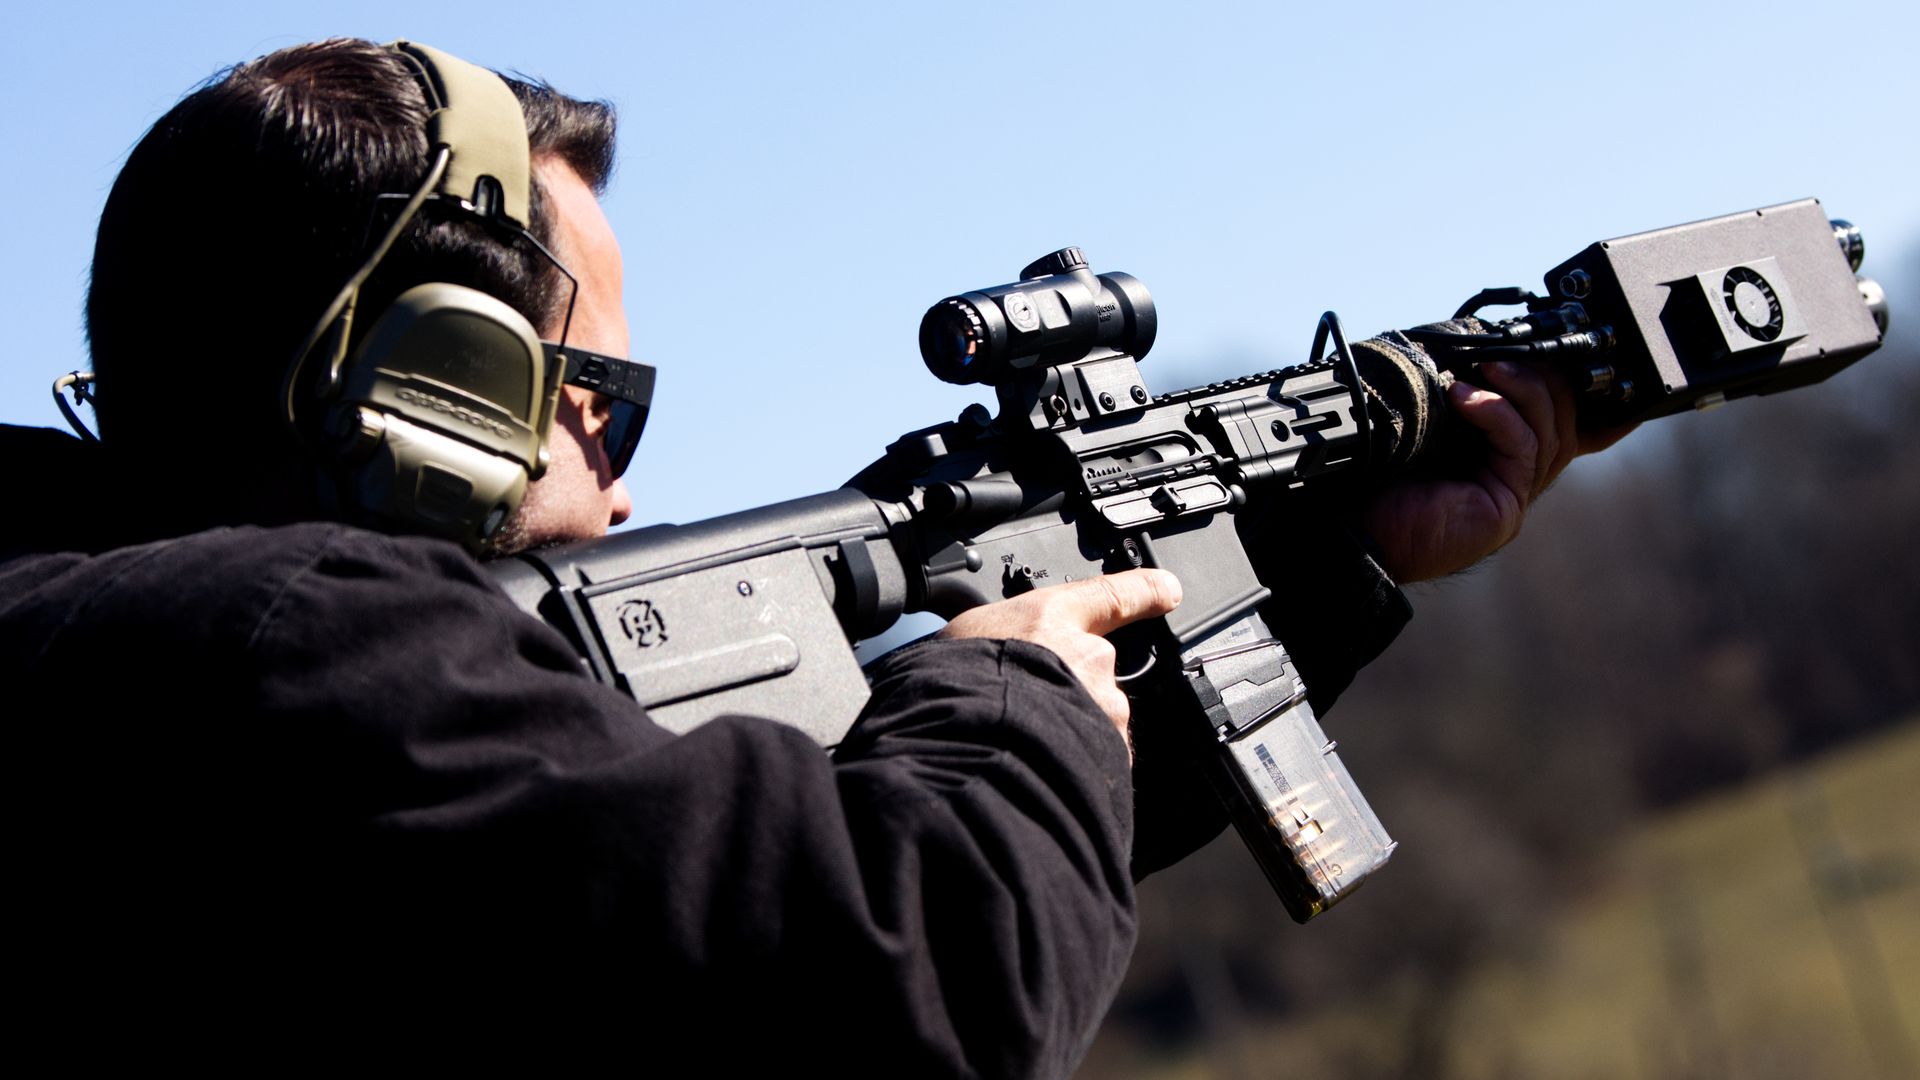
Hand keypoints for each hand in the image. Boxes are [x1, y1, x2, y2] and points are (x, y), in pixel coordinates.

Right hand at [937, 568, 1182, 749]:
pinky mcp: (1109, 753)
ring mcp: (1103, 707)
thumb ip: (990, 645)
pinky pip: (1098, 762)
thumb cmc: (953, 688)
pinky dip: (1077, 768)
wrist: (966, 744)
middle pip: (1093, 673)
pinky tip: (1042, 773)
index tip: (1165, 590)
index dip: (1141, 591)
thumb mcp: (959, 642)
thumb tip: (977, 654)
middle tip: (1024, 710)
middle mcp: (1088, 657)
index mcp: (1051, 619)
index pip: (1109, 594)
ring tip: (1024, 748)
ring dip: (1070, 733)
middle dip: (1068, 692)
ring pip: (1096, 721)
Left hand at [1363, 361, 1635, 582]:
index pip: (1547, 408)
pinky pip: (1523, 448)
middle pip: (1560, 417)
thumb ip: (1458, 390)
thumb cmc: (1376, 472)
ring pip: (1550, 430)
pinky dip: (1498, 414)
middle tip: (1502, 351)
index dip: (1548, 374)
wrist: (1351, 521)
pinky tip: (1464, 397)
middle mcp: (1509, 471)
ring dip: (1520, 388)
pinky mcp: (1506, 505)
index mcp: (1494, 449)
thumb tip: (1477, 342)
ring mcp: (1512, 491)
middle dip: (1539, 375)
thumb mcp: (1424, 419)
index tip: (1524, 340)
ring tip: (1484, 365)